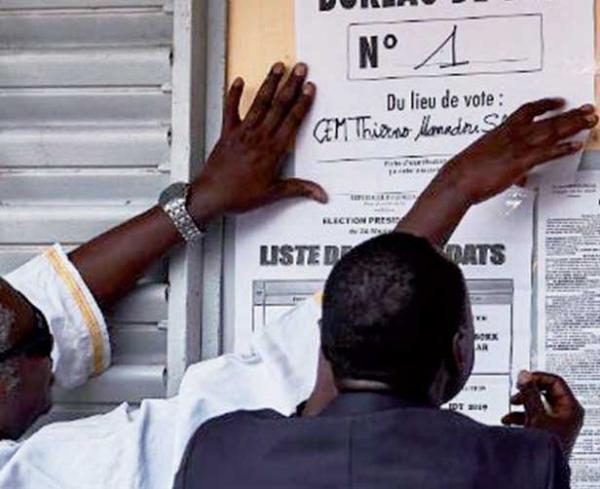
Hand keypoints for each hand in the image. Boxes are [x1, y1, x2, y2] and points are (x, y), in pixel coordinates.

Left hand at [188, 62, 326, 225]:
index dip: (303, 102)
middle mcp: (259, 136)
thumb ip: (298, 189)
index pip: (292, 120)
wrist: (212, 194)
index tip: (309, 88)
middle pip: (279, 105)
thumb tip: (320, 195)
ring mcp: (243, 132)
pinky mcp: (227, 133)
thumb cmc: (241, 195)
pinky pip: (231, 109)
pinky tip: (237, 81)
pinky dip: (233, 95)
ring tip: (278, 67)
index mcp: (273, 150)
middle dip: (291, 85)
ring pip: (259, 102)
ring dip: (269, 83)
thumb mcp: (273, 194)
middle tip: (300, 67)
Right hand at [439, 99, 597, 204]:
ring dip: (573, 125)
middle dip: (570, 114)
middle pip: (547, 119)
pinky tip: (575, 145)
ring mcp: (518, 147)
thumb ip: (503, 164)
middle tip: (587, 109)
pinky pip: (547, 152)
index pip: (527, 110)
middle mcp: (513, 135)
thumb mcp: (483, 161)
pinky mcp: (521, 162)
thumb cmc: (465, 171)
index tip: (559, 101)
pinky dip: (563, 148)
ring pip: (551, 131)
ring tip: (590, 121)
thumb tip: (517, 176)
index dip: (545, 104)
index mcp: (502, 131)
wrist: (459, 180)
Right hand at [501, 371, 583, 458]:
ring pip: (538, 404)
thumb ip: (529, 393)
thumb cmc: (547, 446)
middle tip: (518, 391)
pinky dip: (521, 415)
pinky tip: (510, 420)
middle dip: (528, 392)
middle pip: (546, 392)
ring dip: (522, 404)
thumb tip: (524, 376)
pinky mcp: (546, 430)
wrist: (543, 466)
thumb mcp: (536, 415)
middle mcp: (565, 414)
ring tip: (512, 406)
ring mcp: (556, 423)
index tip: (523, 379)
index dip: (537, 378)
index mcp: (571, 408)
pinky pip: (533, 415)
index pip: (555, 382)